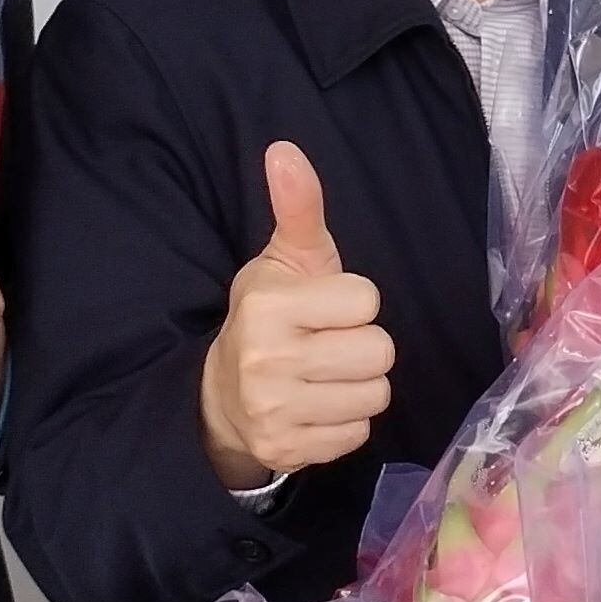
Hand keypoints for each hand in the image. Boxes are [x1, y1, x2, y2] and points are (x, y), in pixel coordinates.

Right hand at [198, 140, 393, 488]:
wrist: (221, 397)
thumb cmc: (269, 319)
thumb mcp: (282, 260)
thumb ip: (296, 207)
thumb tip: (285, 149)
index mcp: (269, 307)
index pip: (366, 300)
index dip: (353, 302)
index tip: (323, 308)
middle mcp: (269, 361)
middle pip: (379, 351)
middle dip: (362, 345)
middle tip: (328, 343)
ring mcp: (277, 412)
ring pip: (376, 394)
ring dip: (359, 384)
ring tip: (325, 375)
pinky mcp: (289, 451)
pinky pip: (359, 434)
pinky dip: (346, 421)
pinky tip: (318, 406)